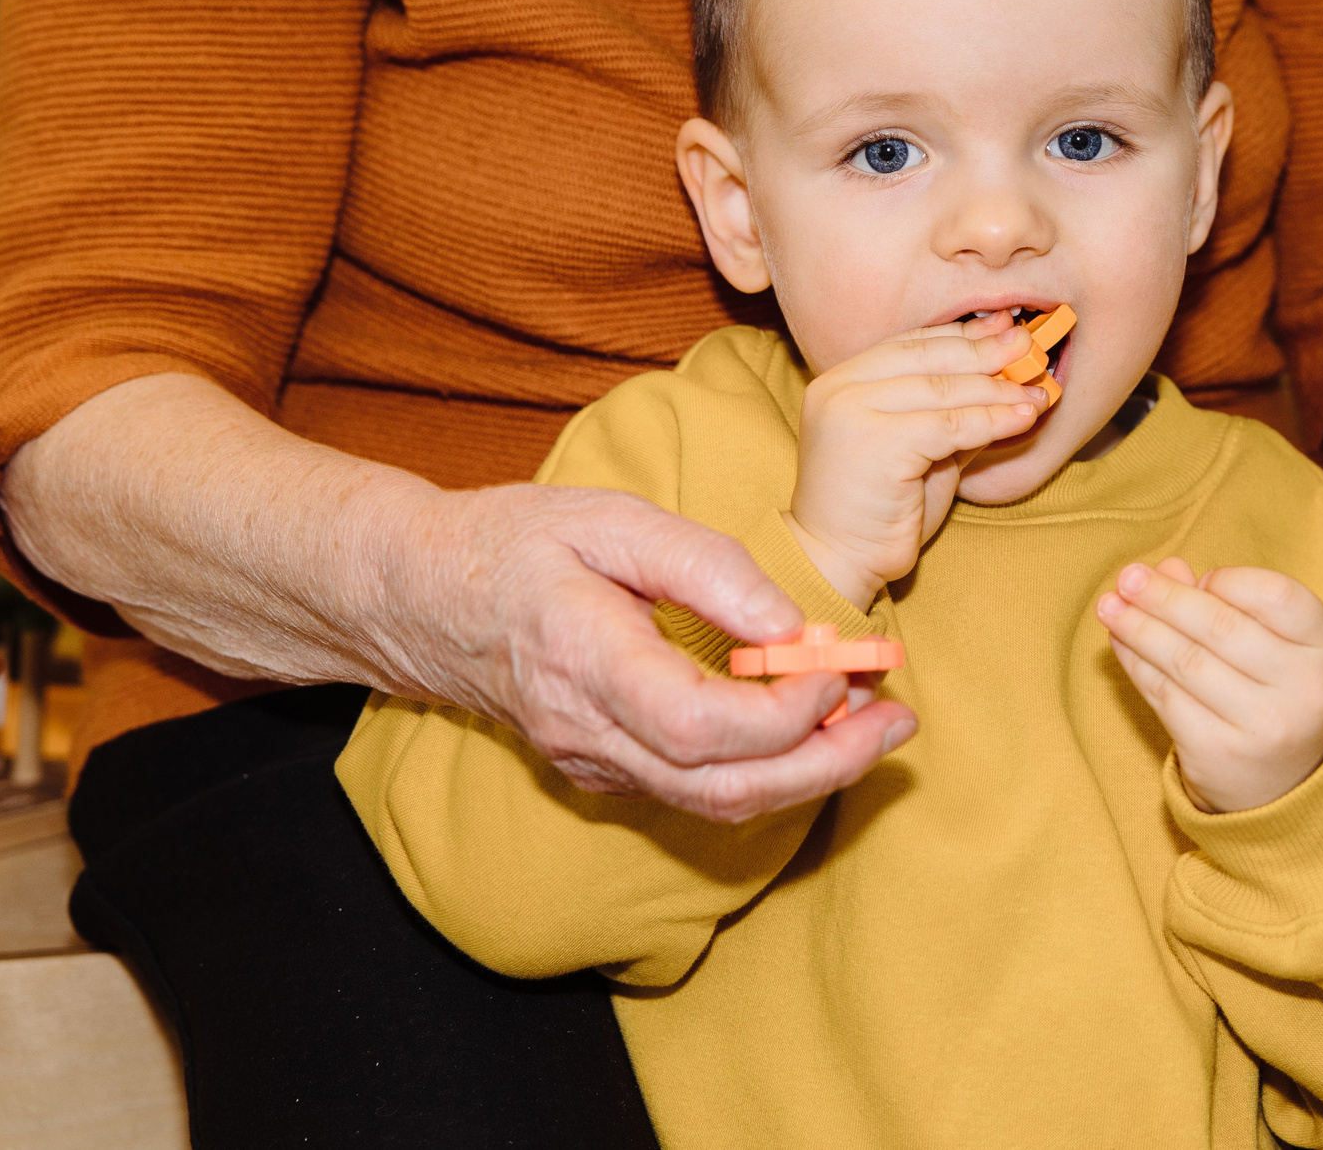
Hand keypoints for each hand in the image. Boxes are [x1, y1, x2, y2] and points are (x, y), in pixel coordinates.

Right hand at [383, 479, 920, 818]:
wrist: (423, 596)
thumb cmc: (518, 543)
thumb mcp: (611, 519)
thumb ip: (705, 567)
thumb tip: (789, 620)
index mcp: (586, 662)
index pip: (701, 726)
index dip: (785, 713)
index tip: (841, 665)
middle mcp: (588, 732)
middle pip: (723, 788)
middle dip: (827, 764)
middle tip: (898, 722)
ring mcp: (591, 763)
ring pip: (714, 803)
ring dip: (807, 774)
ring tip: (875, 726)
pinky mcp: (600, 770)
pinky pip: (694, 792)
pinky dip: (764, 770)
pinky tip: (810, 727)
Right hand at [787, 314, 1046, 605]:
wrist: (838, 561)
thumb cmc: (881, 510)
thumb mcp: (921, 449)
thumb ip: (952, 414)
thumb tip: (1009, 379)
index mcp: (840, 381)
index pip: (909, 343)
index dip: (962, 334)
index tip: (1003, 326)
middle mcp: (840, 389)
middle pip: (928, 356)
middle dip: (985, 351)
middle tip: (1029, 346)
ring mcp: (852, 412)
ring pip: (943, 389)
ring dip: (998, 388)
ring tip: (1038, 390)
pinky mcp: (876, 442)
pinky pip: (950, 425)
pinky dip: (993, 419)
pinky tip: (1024, 417)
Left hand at [1095, 557, 1322, 813]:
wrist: (1286, 784)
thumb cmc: (1277, 691)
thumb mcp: (1277, 643)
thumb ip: (1229, 601)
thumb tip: (1166, 570)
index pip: (1275, 595)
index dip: (1228, 580)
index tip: (1200, 578)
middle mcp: (1301, 689)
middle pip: (1220, 627)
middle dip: (1165, 597)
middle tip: (1128, 577)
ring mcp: (1260, 725)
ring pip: (1184, 661)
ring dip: (1138, 628)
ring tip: (1109, 605)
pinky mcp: (1216, 751)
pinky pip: (1164, 695)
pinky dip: (1136, 663)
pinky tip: (1120, 642)